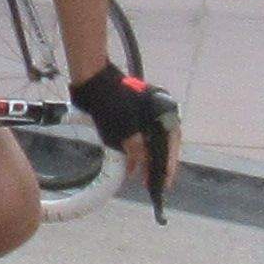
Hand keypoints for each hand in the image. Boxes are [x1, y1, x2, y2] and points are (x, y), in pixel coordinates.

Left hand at [73, 63, 181, 208]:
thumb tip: (141, 165)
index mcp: (165, 115)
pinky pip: (142, 133)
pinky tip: (132, 163)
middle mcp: (162, 111)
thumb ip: (137, 151)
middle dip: (157, 165)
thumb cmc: (111, 105)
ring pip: (152, 140)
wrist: (93, 79)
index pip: (170, 147)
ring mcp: (149, 109)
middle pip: (163, 144)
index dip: (167, 167)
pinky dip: (138, 148)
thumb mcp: (125, 134)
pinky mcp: (136, 109)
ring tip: (141, 177)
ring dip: (147, 158)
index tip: (165, 184)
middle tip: (152, 184)